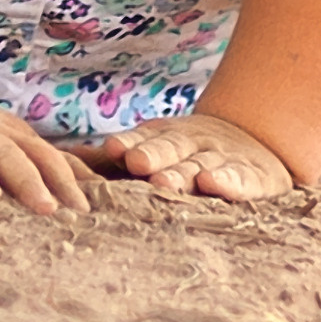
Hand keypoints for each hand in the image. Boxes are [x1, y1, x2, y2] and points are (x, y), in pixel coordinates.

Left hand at [72, 111, 292, 200]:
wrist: (259, 145)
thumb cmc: (191, 156)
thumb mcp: (157, 150)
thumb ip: (113, 159)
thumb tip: (61, 158)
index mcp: (166, 139)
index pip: (146, 139)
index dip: (130, 143)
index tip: (113, 148)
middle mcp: (193, 144)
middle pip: (171, 149)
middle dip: (153, 155)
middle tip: (136, 163)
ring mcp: (223, 158)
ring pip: (200, 164)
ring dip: (183, 172)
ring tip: (166, 182)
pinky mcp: (253, 177)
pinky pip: (240, 179)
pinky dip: (227, 180)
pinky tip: (213, 182)